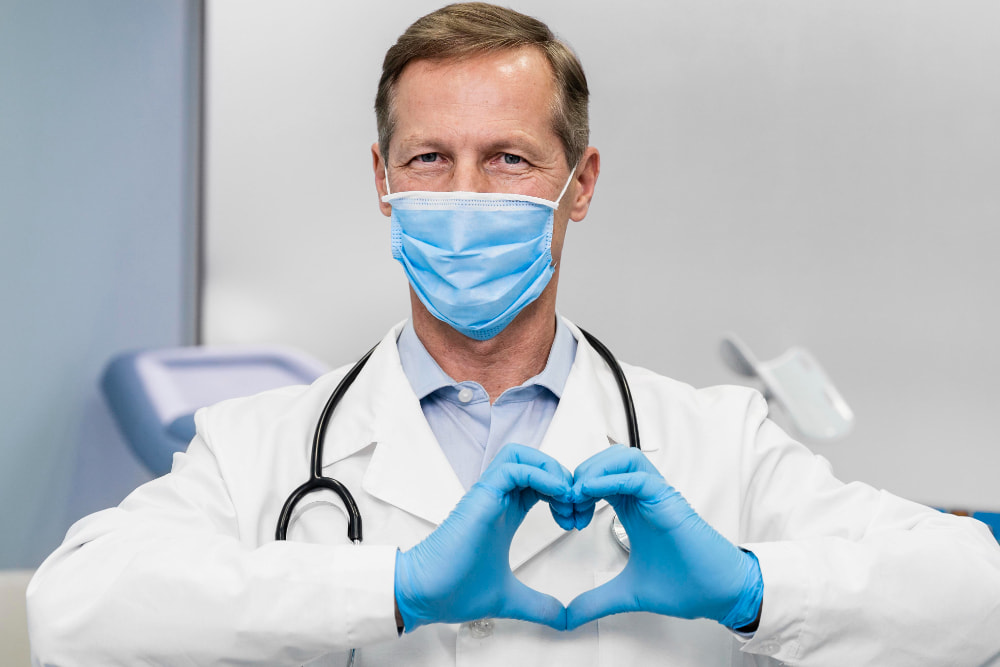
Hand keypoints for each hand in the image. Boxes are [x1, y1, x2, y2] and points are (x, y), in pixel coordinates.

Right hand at [395, 444, 573, 631]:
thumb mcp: (511, 597)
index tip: (576, 520)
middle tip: (576, 507)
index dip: (563, 492)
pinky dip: (540, 474)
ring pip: (521, 455)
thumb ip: (539, 606)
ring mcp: (488, 494)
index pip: (539, 481)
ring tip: (566, 497)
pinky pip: (513, 468)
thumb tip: (563, 620)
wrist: (426, 594)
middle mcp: (496, 498)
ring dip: (550, 469)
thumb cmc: (456, 590)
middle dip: (562, 476)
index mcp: (504, 512)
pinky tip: (557, 495)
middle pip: (533, 460)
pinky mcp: (481, 495)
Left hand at [567, 446, 762, 629]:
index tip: (564, 515)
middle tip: (566, 503)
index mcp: (633, 508)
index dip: (575, 488)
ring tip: (578, 495)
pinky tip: (592, 493)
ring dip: (595, 469)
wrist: (718, 593)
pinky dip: (612, 479)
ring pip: (623, 458)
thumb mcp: (626, 592)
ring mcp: (657, 496)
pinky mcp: (669, 501)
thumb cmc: (685, 584)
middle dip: (580, 473)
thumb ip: (596, 601)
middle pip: (607, 459)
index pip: (599, 477)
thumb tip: (569, 617)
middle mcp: (644, 496)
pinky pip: (639, 477)